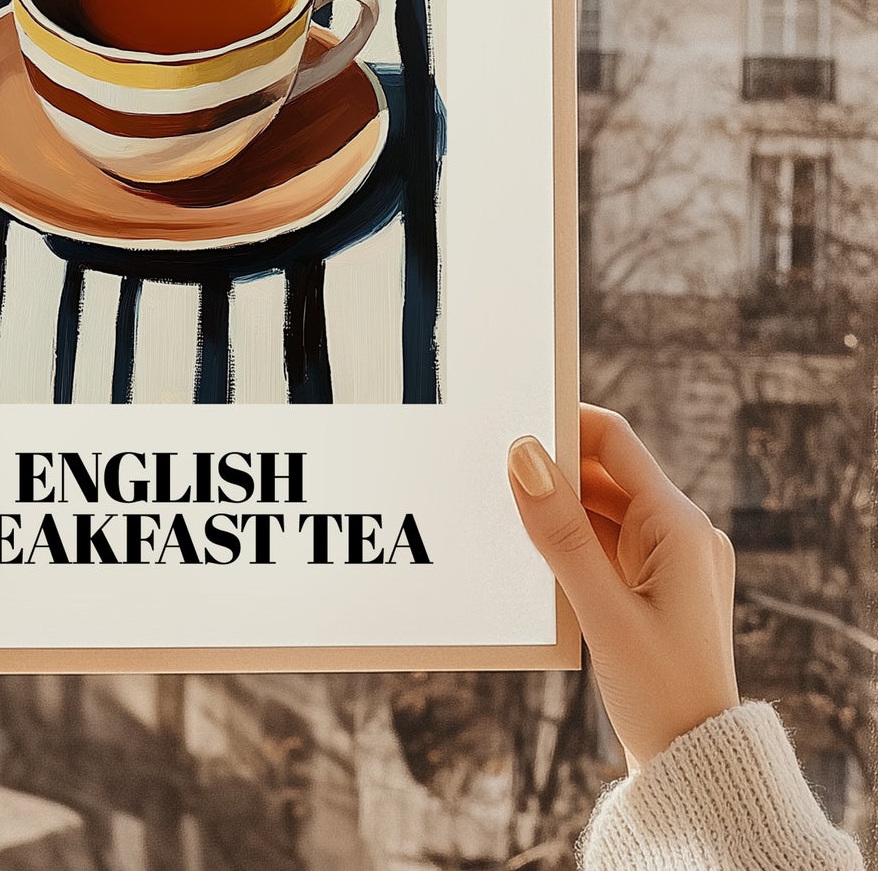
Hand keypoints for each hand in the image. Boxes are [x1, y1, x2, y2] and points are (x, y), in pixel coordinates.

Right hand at [508, 404, 738, 768]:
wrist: (697, 765)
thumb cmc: (660, 693)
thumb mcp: (601, 609)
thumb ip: (559, 530)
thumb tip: (523, 455)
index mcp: (679, 526)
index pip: (614, 441)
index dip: (563, 424)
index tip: (510, 424)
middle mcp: (681, 533)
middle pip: (605, 472)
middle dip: (551, 470)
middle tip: (492, 474)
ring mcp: (670, 559)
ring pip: (601, 507)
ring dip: (557, 508)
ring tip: (505, 517)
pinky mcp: (656, 585)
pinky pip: (606, 541)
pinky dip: (570, 540)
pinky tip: (534, 555)